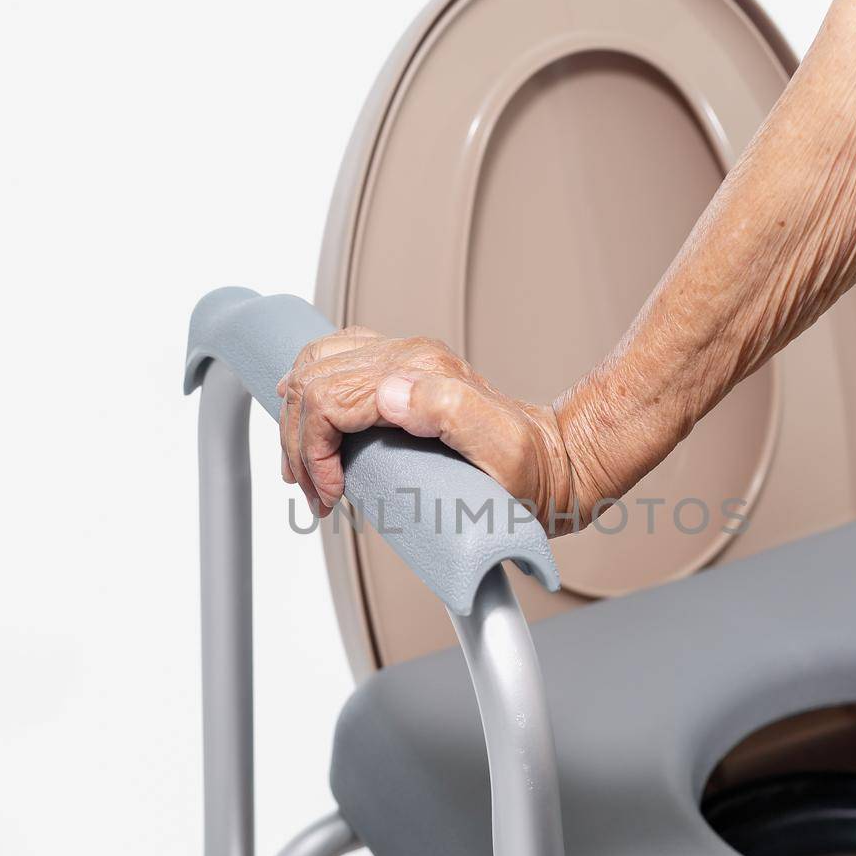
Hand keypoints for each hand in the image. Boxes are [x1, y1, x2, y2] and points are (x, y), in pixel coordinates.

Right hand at [276, 327, 584, 534]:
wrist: (558, 465)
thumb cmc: (532, 472)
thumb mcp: (502, 450)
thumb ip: (448, 412)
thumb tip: (386, 394)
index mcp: (421, 374)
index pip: (328, 397)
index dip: (313, 450)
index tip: (330, 495)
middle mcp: (409, 359)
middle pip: (314, 381)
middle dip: (299, 442)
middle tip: (315, 493)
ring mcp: (406, 362)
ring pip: (316, 365)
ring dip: (297, 419)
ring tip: (305, 469)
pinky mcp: (404, 372)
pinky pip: (336, 361)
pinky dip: (309, 389)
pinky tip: (308, 419)